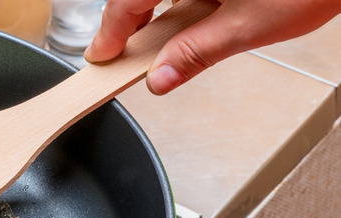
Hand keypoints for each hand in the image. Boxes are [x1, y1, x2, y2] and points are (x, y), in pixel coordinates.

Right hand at [83, 0, 340, 94]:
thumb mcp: (249, 25)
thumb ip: (197, 53)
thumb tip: (161, 77)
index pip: (126, 0)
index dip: (109, 33)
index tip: (101, 56)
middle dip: (132, 22)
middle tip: (126, 54)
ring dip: (157, 10)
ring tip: (166, 41)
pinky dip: (182, 1)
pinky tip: (195, 15)